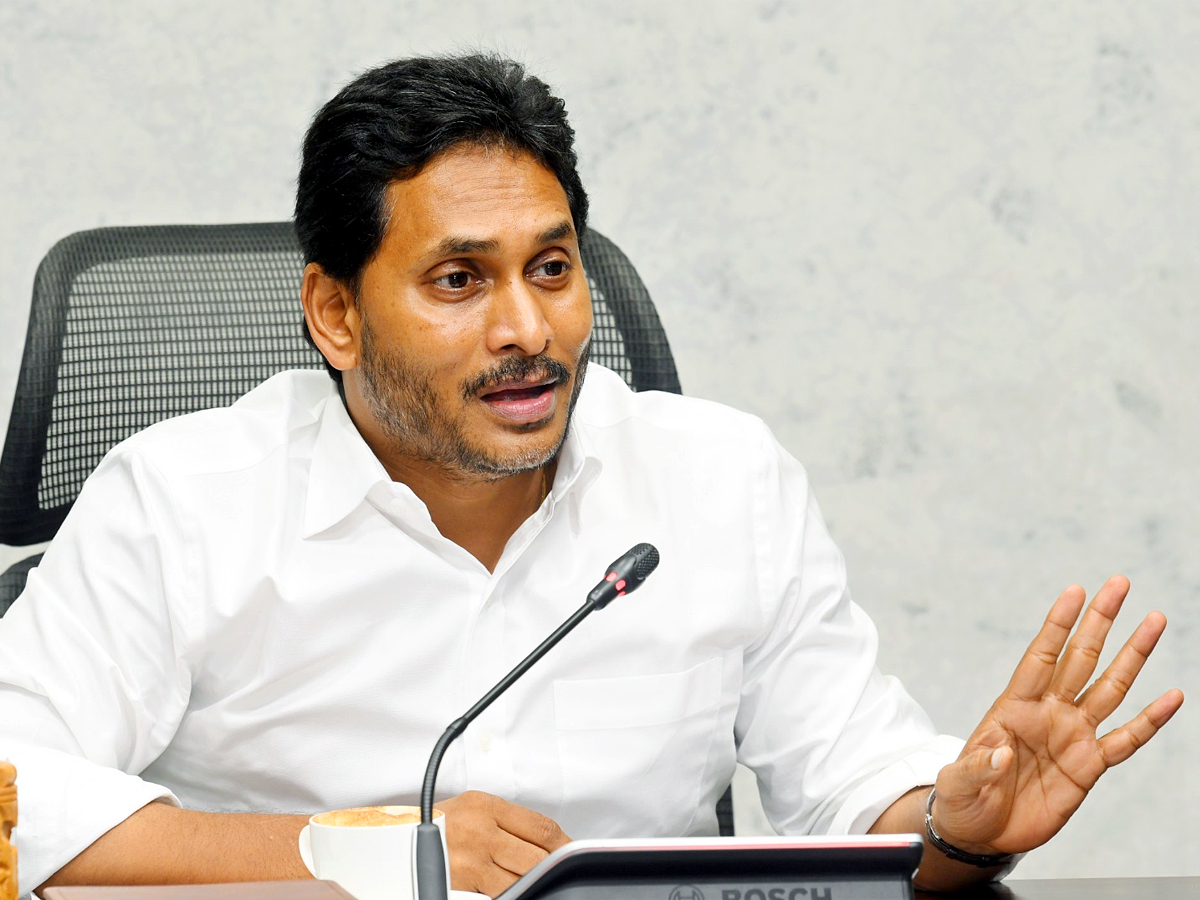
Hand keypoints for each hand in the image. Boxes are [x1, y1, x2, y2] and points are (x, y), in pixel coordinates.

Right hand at [438, 790, 569, 896]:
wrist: (396, 841)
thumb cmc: (438, 823)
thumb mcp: (473, 807)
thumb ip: (508, 820)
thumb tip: (546, 838)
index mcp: (486, 806)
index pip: (542, 827)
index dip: (564, 843)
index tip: (571, 850)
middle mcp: (480, 832)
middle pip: (537, 857)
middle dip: (552, 866)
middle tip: (558, 870)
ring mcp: (471, 862)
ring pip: (521, 880)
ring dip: (532, 882)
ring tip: (535, 880)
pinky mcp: (462, 887)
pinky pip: (499, 894)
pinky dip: (510, 893)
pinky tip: (515, 889)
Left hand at [931, 575, 1182, 856]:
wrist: (981, 832)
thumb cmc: (963, 799)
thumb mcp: (957, 782)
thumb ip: (977, 767)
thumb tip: (1000, 753)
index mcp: (1013, 706)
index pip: (1041, 656)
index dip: (1058, 625)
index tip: (1076, 590)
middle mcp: (1048, 713)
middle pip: (1080, 658)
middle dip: (1100, 621)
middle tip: (1119, 584)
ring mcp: (1071, 736)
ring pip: (1109, 688)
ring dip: (1132, 656)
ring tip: (1154, 621)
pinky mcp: (1089, 767)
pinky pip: (1125, 740)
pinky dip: (1150, 720)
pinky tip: (1172, 697)